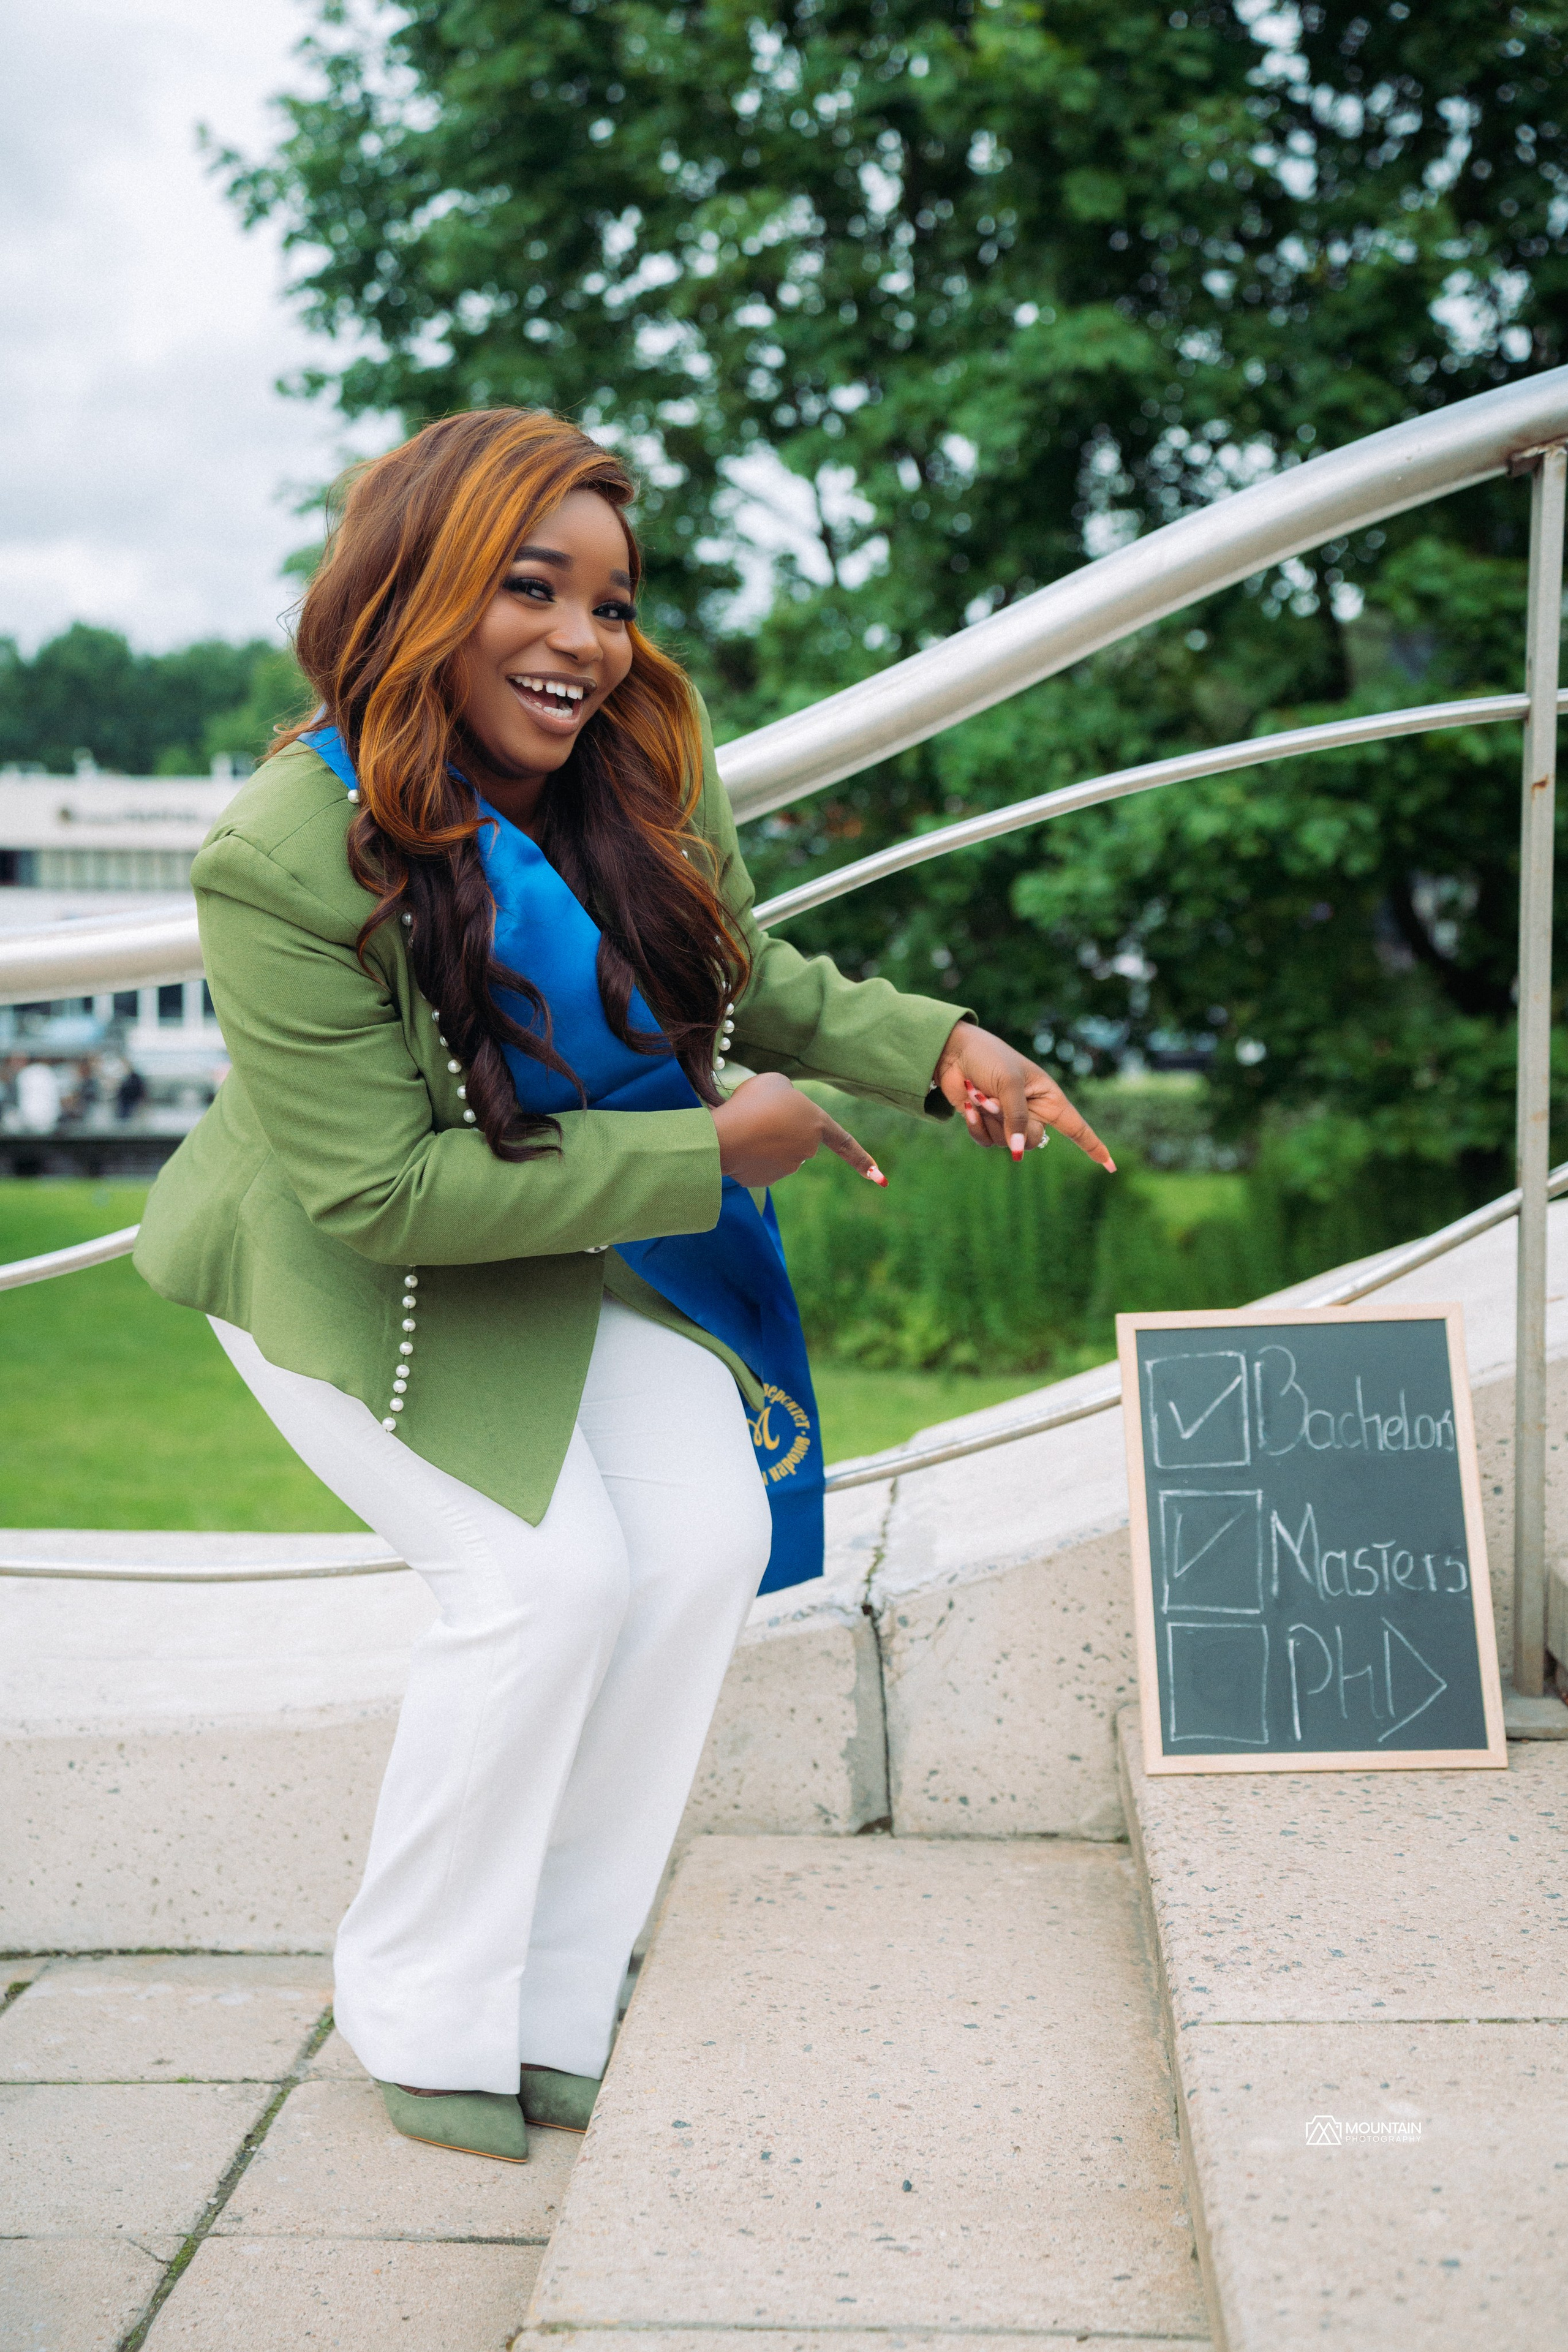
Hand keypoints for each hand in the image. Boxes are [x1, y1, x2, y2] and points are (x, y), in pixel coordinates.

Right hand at [710, 1071, 886, 1189]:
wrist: (723, 1136)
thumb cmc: (752, 1102)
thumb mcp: (775, 1082)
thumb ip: (788, 1094)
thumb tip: (783, 1111)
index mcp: (816, 1124)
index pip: (845, 1143)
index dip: (862, 1159)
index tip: (880, 1179)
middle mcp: (806, 1151)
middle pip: (795, 1136)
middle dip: (779, 1126)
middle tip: (757, 1112)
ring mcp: (786, 1169)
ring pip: (774, 1150)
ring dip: (761, 1138)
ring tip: (743, 1126)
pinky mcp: (763, 1180)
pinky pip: (758, 1162)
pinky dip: (748, 1154)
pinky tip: (736, 1143)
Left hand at [934, 1022, 1114, 1170]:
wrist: (953, 1052)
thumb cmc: (989, 1058)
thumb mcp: (1009, 1084)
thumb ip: (1017, 1117)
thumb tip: (1018, 1152)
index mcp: (1048, 1097)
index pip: (1076, 1127)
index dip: (1093, 1147)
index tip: (1110, 1167)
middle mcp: (1032, 1111)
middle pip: (1031, 1140)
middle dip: (1009, 1124)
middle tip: (991, 1099)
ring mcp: (1009, 1120)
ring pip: (1005, 1143)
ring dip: (988, 1119)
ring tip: (978, 1094)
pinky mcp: (987, 1124)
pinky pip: (986, 1141)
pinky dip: (975, 1125)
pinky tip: (967, 1106)